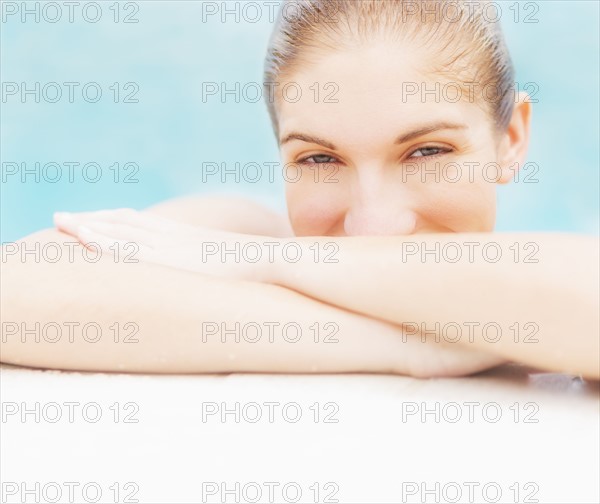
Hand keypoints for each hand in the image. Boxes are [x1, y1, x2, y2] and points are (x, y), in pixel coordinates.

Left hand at [53, 208, 266, 280]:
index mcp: (186, 236)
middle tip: (62, 217)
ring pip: (119, 229)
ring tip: (60, 222)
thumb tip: (218, 274)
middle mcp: (173, 236)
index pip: (141, 223)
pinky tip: (83, 237)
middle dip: (91, 219)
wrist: (271, 259)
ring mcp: (171, 245)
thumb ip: (217, 264)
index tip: (93, 220)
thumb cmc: (257, 265)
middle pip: (123, 221)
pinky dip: (103, 239)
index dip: (113, 221)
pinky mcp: (171, 259)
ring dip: (87, 225)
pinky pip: (128, 246)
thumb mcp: (232, 262)